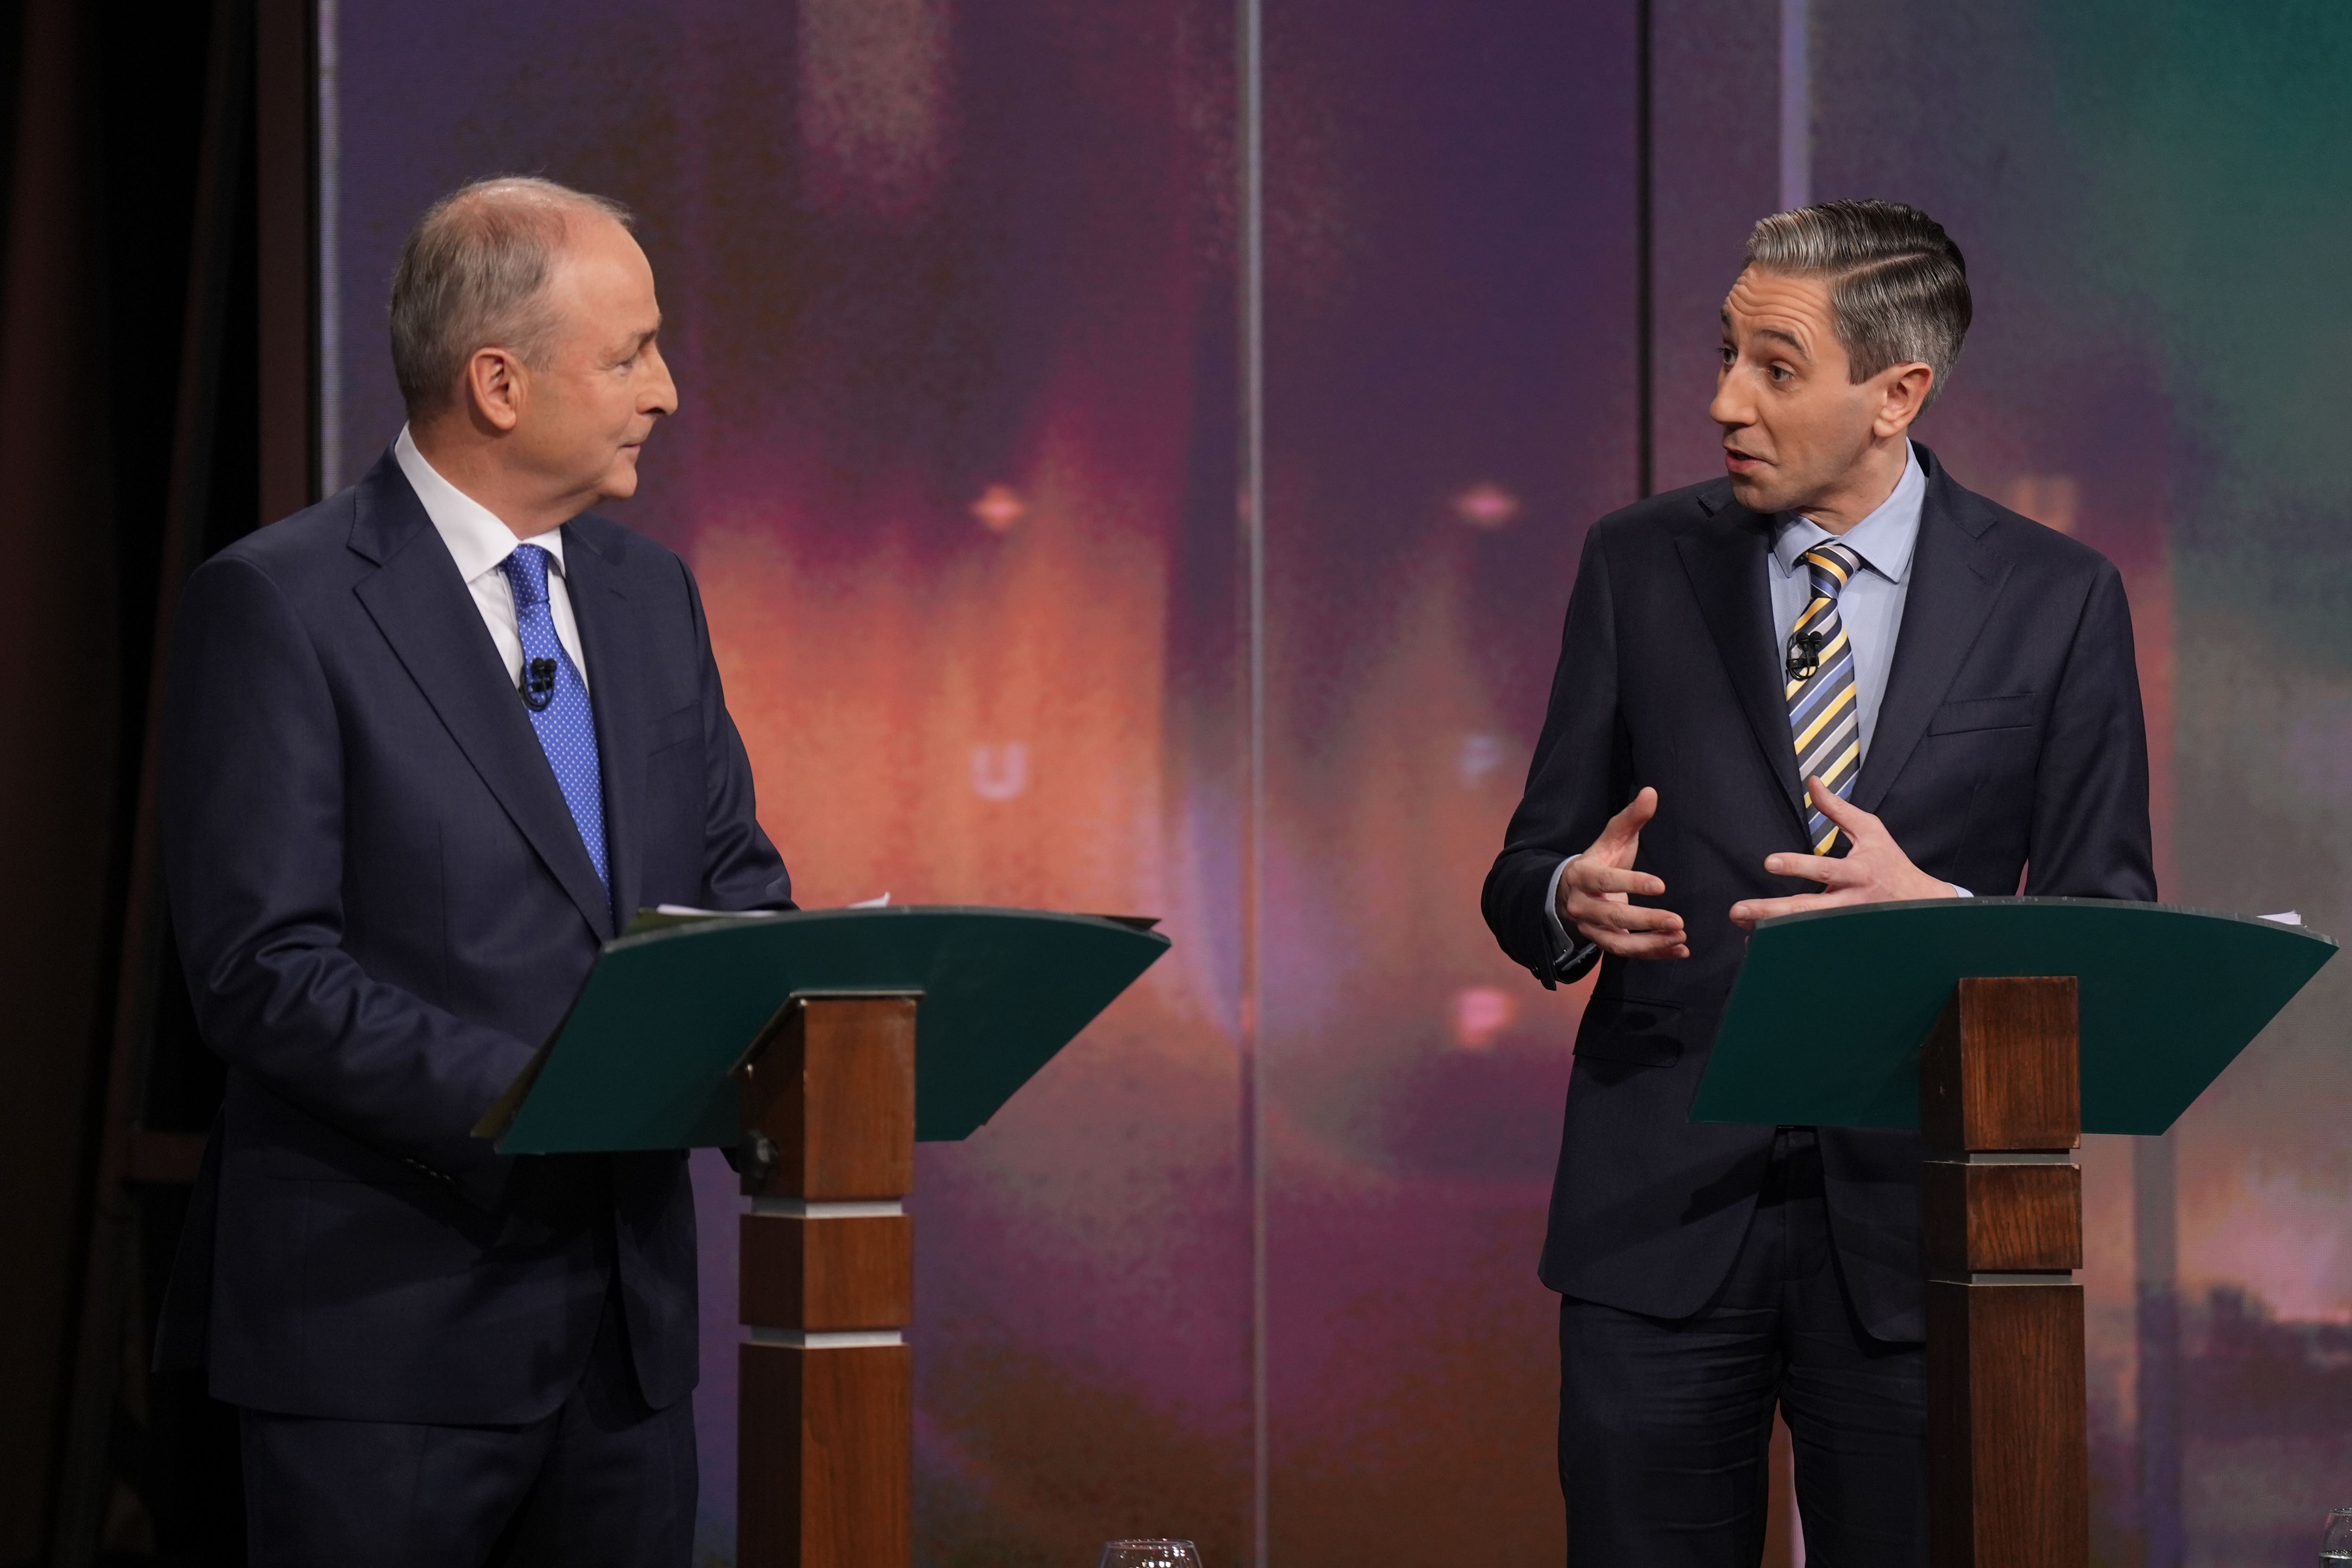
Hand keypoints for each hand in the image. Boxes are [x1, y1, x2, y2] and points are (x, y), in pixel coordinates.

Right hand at [1557, 787, 1688, 959]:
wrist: (1568, 892)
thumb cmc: (1599, 860)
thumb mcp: (1611, 838)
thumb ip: (1631, 818)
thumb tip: (1652, 792)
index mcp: (1582, 875)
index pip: (1605, 881)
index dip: (1632, 883)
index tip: (1661, 885)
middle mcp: (1582, 905)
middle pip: (1613, 916)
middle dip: (1646, 920)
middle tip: (1678, 921)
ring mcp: (1590, 927)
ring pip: (1618, 942)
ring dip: (1650, 943)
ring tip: (1680, 938)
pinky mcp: (1601, 942)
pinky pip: (1626, 953)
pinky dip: (1653, 953)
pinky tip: (1679, 950)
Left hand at [1729, 776, 1958, 929]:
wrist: (1919, 903)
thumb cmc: (1892, 864)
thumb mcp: (1870, 831)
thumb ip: (1838, 809)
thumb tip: (1813, 783)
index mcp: (1857, 873)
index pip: (1824, 869)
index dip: (1797, 866)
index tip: (1770, 862)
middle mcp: (1849, 902)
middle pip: (1807, 909)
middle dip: (1770, 910)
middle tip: (1738, 910)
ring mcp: (1845, 924)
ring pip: (1805, 930)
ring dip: (1771, 931)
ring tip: (1743, 928)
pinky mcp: (1843, 936)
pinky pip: (1811, 942)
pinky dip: (1786, 943)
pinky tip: (1761, 941)